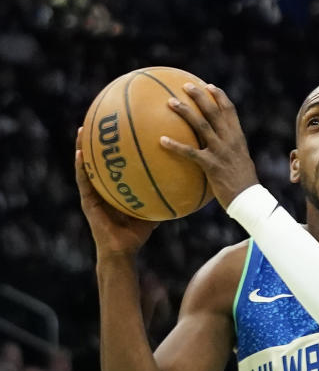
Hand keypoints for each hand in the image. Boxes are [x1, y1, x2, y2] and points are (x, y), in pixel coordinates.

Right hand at [75, 127, 157, 256]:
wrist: (122, 252)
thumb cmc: (137, 234)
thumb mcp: (154, 209)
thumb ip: (165, 195)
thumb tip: (186, 183)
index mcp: (116, 187)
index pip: (117, 162)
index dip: (118, 146)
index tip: (122, 126)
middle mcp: (103, 187)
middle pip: (101, 159)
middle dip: (100, 141)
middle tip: (101, 119)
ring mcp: (93, 194)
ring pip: (86, 166)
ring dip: (83, 148)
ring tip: (82, 129)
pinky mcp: (87, 202)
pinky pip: (84, 181)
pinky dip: (81, 167)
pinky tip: (80, 153)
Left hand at [160, 84, 258, 209]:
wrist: (249, 199)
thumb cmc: (244, 183)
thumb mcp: (241, 161)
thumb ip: (230, 151)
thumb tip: (217, 147)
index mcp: (238, 138)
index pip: (230, 111)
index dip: (219, 96)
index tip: (208, 86)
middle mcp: (230, 141)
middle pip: (214, 112)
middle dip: (200, 96)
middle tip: (186, 86)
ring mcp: (221, 152)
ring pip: (201, 126)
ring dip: (185, 112)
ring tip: (171, 102)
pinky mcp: (211, 165)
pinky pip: (190, 153)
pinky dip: (176, 145)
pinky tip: (162, 140)